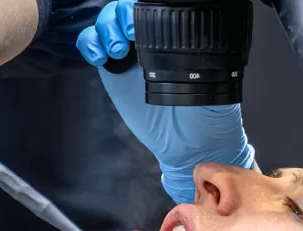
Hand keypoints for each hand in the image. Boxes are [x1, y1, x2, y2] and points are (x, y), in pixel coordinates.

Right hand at [75, 0, 253, 203]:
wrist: (189, 145)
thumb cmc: (209, 112)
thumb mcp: (213, 79)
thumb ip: (202, 57)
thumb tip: (192, 35)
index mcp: (174, 38)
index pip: (149, 9)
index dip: (138, 8)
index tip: (139, 23)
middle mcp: (148, 42)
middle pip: (122, 11)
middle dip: (118, 17)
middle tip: (126, 38)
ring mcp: (127, 57)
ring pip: (105, 23)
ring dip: (104, 29)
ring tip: (115, 51)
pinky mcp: (111, 74)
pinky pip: (92, 47)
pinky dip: (89, 44)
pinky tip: (98, 57)